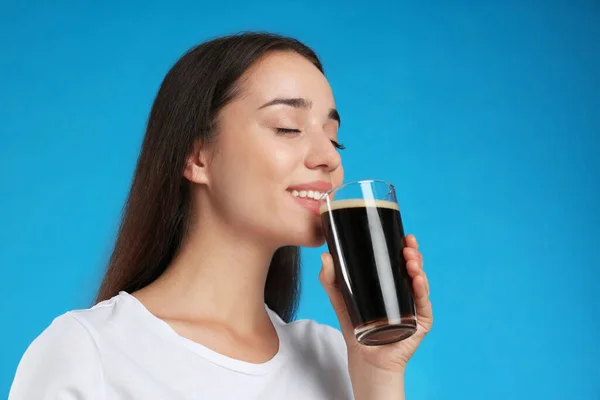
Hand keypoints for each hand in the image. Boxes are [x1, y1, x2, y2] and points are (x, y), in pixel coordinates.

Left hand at [319, 234, 432, 374]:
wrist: (364, 358)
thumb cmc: (356, 328)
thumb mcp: (341, 300)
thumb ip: (331, 280)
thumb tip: (325, 256)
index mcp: (392, 284)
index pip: (400, 261)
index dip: (404, 247)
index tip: (404, 235)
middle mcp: (406, 293)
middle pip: (414, 268)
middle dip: (413, 254)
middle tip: (407, 245)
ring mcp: (415, 307)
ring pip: (420, 283)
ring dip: (418, 269)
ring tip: (411, 261)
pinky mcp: (420, 323)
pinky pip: (423, 304)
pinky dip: (421, 291)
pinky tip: (417, 280)